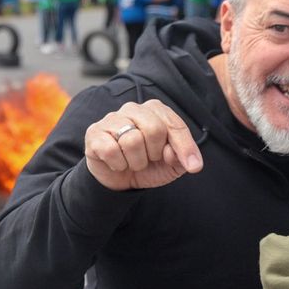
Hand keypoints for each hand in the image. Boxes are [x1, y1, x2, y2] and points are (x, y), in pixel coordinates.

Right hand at [84, 100, 203, 190]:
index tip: (194, 167)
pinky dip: (118, 164)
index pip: (174, 125)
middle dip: (154, 153)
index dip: (185, 148)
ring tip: (132, 161)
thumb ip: (180, 156)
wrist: (119, 179)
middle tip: (148, 158)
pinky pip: (112, 150)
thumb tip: (174, 154)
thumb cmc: (147, 164)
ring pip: (132, 141)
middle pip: (154, 129)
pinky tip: (116, 162)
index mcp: (155, 110)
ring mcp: (111, 119)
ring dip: (136, 162)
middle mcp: (133, 109)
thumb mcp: (171, 164)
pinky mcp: (94, 133)